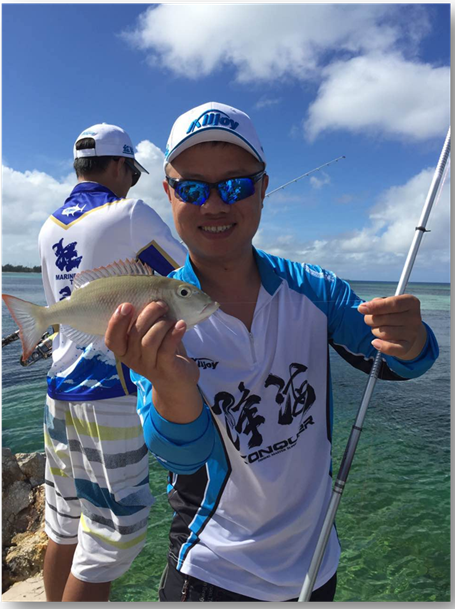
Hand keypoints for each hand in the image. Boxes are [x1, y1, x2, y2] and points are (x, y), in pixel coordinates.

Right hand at [105, 301, 200, 422]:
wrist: (177, 381)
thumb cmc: (160, 352)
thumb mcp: (147, 338)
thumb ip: (143, 323)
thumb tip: (148, 296)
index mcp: (124, 350)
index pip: (112, 339)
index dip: (117, 322)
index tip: (127, 305)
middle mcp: (133, 359)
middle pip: (136, 334)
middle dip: (149, 314)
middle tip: (161, 305)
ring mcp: (149, 365)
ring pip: (150, 340)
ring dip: (163, 323)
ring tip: (172, 318)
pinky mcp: (166, 368)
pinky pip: (167, 348)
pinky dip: (174, 334)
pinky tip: (181, 325)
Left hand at [358, 295, 426, 360]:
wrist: (406, 329)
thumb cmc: (393, 312)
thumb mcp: (387, 302)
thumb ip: (377, 303)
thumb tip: (364, 308)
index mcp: (411, 302)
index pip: (393, 304)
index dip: (376, 306)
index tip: (361, 308)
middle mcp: (414, 317)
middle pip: (385, 319)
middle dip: (371, 319)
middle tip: (370, 320)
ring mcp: (412, 333)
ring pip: (384, 333)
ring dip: (374, 330)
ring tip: (378, 328)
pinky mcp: (407, 346)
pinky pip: (391, 348)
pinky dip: (381, 346)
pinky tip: (375, 342)